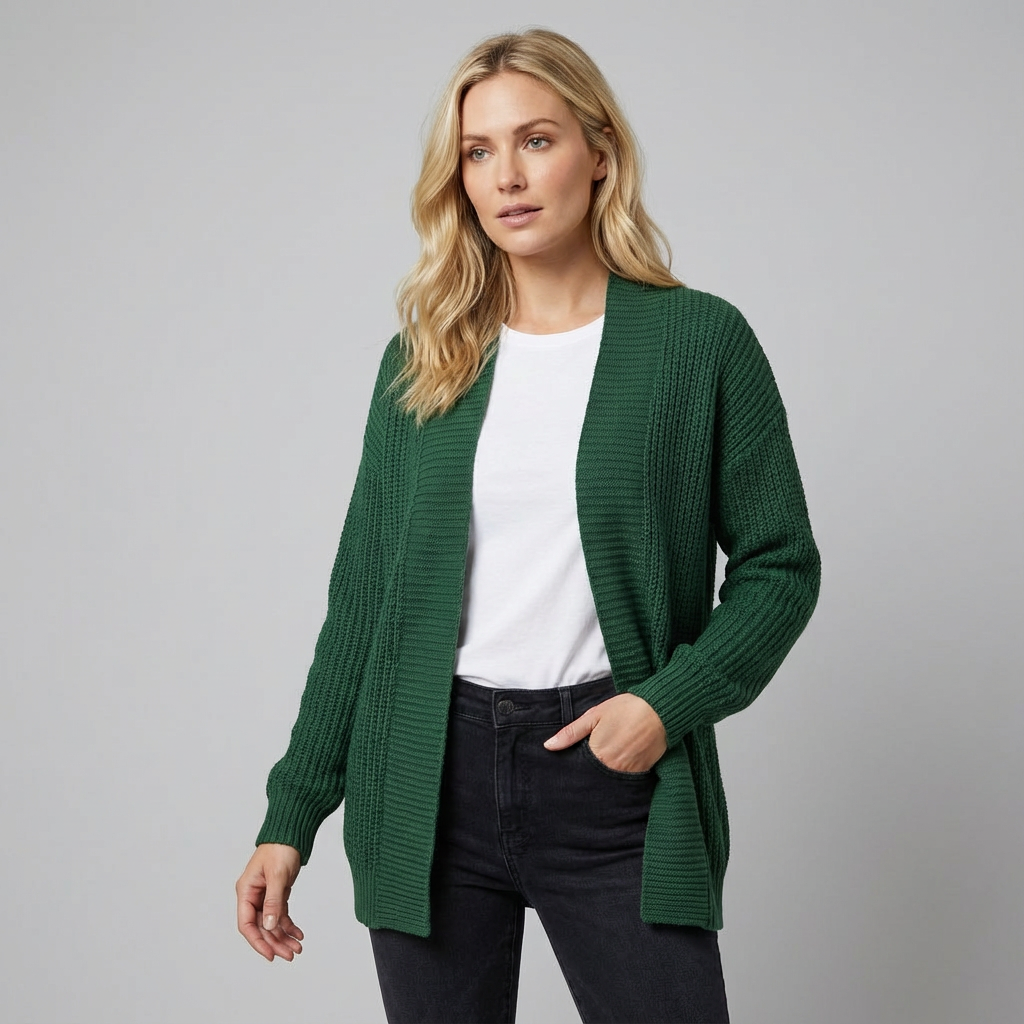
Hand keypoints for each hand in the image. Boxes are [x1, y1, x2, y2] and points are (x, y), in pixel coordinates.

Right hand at [236, 843, 303, 961]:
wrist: (291, 833)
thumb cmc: (280, 848)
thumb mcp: (277, 875)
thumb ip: (273, 901)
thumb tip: (268, 926)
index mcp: (246, 891)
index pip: (246, 924)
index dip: (257, 942)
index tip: (270, 955)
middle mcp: (253, 896)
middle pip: (261, 927)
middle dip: (275, 942)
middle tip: (290, 955)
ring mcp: (264, 896)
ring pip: (271, 924)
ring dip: (283, 936)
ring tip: (297, 948)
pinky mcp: (276, 894)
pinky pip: (280, 915)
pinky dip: (289, 925)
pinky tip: (298, 934)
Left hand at [542, 692, 666, 772]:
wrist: (660, 709)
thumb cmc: (626, 708)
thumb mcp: (594, 715)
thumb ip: (571, 733)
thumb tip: (548, 746)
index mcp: (597, 754)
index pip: (580, 771)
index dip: (575, 770)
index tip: (571, 770)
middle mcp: (612, 768)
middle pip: (594, 778)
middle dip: (589, 775)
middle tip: (589, 767)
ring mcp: (628, 772)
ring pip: (610, 781)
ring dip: (605, 776)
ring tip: (605, 763)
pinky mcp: (643, 772)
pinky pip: (627, 780)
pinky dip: (621, 774)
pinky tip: (620, 764)